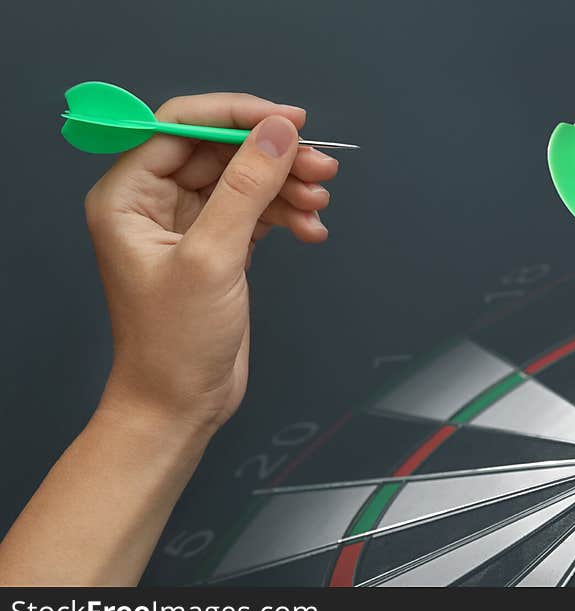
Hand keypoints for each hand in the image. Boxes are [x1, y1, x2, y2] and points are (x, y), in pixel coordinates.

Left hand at [85, 93, 338, 438]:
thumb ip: (247, 188)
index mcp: (128, 195)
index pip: (181, 127)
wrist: (180, 405)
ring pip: (245, 182)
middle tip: (321, 165)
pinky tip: (311, 229)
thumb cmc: (174, 343)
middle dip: (273, 157)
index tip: (289, 121)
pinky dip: (286, 216)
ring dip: (286, 187)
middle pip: (221, 153)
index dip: (237, 116)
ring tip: (320, 201)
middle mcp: (155, 204)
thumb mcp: (212, 258)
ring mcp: (190, 227)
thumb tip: (279, 134)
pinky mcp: (220, 249)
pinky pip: (257, 213)